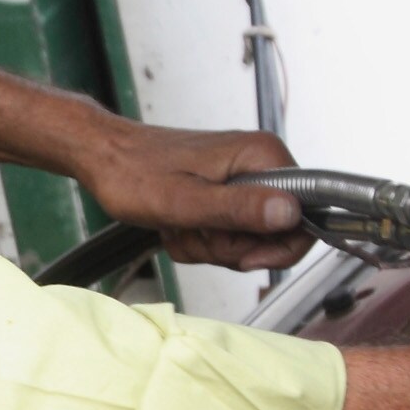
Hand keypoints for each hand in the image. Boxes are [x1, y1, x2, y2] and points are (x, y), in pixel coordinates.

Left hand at [77, 122, 313, 270]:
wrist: (102, 156)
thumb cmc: (133, 173)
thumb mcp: (186, 202)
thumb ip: (240, 209)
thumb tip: (291, 212)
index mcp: (261, 156)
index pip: (307, 216)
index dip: (276, 247)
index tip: (239, 254)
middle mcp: (259, 163)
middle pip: (276, 233)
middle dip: (233, 247)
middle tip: (197, 233)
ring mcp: (242, 177)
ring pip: (249, 238)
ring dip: (211, 245)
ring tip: (181, 226)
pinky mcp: (225, 190)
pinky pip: (229, 233)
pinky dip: (202, 239)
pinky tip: (178, 225)